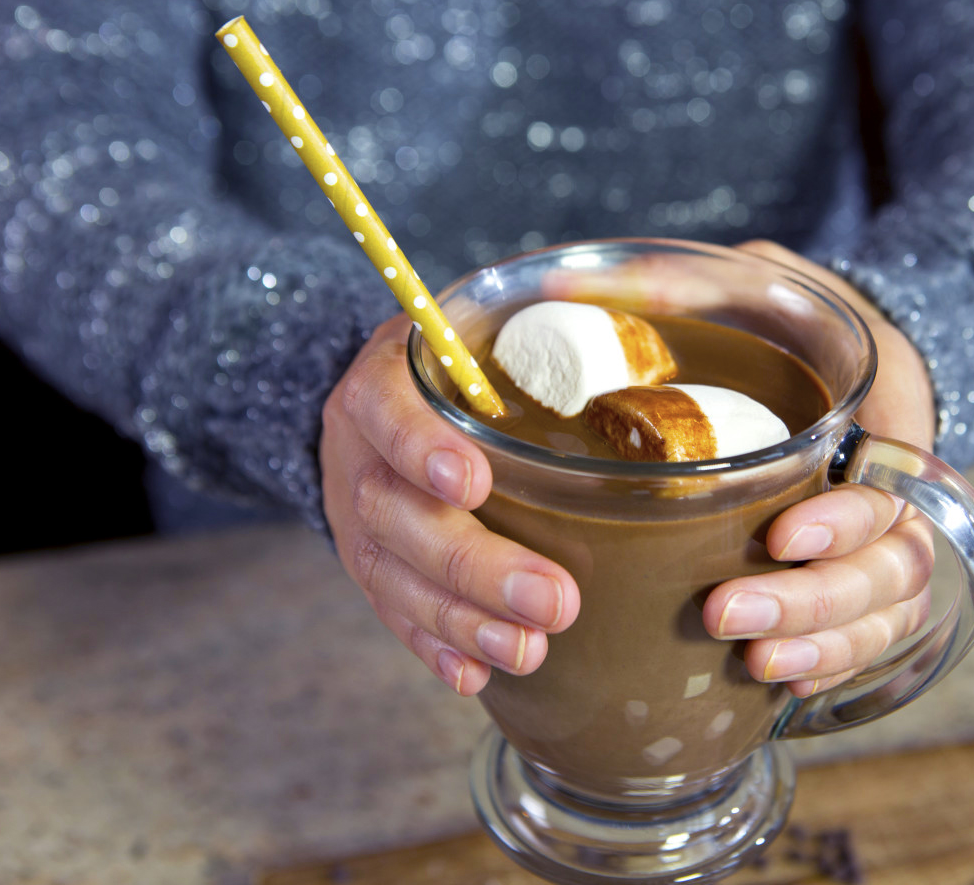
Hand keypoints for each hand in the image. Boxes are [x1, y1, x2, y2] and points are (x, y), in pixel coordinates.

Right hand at [319, 313, 579, 695]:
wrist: (374, 415)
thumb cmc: (449, 373)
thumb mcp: (466, 332)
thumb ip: (519, 331)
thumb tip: (618, 297)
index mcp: (380, 384)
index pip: (385, 410)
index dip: (420, 445)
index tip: (473, 483)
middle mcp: (357, 454)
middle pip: (396, 514)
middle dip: (473, 563)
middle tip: (554, 601)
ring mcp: (355, 517)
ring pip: (393, 577)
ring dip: (461, 620)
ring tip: (529, 651)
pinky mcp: (367, 564)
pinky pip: (389, 612)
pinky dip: (431, 645)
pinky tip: (472, 676)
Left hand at [700, 241, 935, 696]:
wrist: (826, 351)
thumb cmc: (781, 322)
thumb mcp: (741, 283)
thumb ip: (671, 283)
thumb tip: (552, 287)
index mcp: (873, 424)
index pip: (888, 494)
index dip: (845, 525)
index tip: (776, 536)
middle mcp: (883, 492)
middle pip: (889, 573)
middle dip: (812, 604)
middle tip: (724, 614)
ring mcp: (873, 539)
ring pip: (883, 616)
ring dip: (818, 644)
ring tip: (750, 659)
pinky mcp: (847, 571)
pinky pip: (867, 637)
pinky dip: (829, 662)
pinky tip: (779, 678)